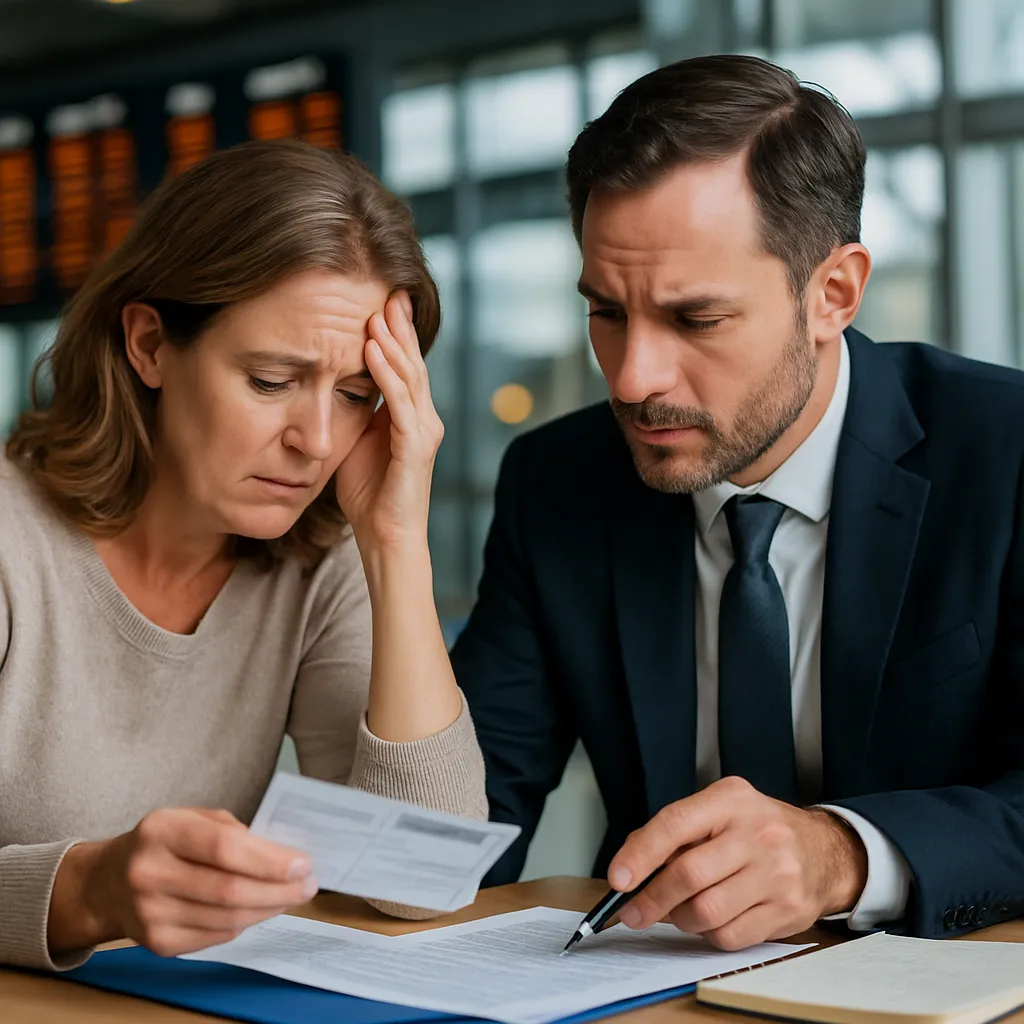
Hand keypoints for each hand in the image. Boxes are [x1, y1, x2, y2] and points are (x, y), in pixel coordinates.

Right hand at [48, 808, 316, 957]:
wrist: (106, 883)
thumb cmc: (163, 843)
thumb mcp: (191, 818)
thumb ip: (233, 831)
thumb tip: (282, 856)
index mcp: (161, 830)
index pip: (224, 848)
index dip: (269, 860)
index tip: (302, 863)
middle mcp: (149, 872)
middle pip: (230, 890)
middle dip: (279, 890)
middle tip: (307, 886)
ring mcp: (150, 913)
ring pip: (227, 918)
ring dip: (268, 909)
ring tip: (290, 897)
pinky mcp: (156, 942)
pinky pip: (215, 936)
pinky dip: (244, 923)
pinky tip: (259, 910)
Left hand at [334, 292, 443, 551]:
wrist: (385, 537)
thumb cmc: (369, 495)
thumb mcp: (358, 442)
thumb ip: (355, 412)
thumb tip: (336, 382)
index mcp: (410, 417)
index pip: (403, 365)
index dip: (394, 332)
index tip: (381, 299)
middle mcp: (424, 419)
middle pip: (411, 362)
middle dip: (399, 326)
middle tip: (386, 289)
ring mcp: (423, 432)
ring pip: (409, 377)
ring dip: (391, 343)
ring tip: (376, 312)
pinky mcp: (415, 448)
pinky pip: (401, 404)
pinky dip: (387, 376)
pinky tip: (372, 351)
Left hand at [606, 777, 867, 949]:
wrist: (823, 849)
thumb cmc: (756, 829)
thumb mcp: (719, 810)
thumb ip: (675, 832)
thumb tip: (629, 868)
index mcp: (730, 800)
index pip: (675, 824)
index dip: (640, 854)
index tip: (618, 879)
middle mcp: (757, 833)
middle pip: (689, 874)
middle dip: (651, 899)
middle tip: (632, 912)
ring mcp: (776, 873)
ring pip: (706, 912)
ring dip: (681, 919)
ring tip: (679, 910)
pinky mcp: (788, 910)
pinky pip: (730, 936)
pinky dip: (708, 934)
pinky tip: (711, 920)